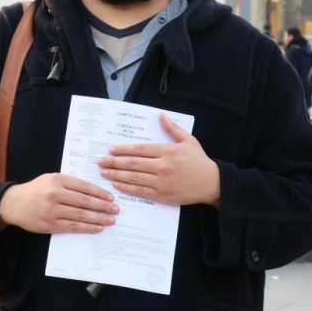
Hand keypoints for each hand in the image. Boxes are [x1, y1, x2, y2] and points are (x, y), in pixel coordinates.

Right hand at [0, 173, 116, 233]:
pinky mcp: (50, 224)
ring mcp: (53, 211)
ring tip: (111, 220)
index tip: (111, 197)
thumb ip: (70, 183)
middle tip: (116, 210)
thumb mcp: (51, 178)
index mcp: (57, 180)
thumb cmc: (36, 190)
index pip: (84, 186)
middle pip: (85, 201)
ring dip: (99, 218)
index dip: (100, 193)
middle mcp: (55, 194)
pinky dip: (87, 227)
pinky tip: (97, 228)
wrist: (14, 204)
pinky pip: (73, 227)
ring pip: (81, 215)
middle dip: (103, 206)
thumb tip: (94, 191)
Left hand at [98, 113, 220, 208]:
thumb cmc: (200, 161)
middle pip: (133, 163)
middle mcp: (162, 166)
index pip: (140, 149)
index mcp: (168, 151)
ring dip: (116, 174)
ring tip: (103, 172)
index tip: (111, 149)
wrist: (212, 184)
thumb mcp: (189, 141)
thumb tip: (161, 115)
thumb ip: (173, 128)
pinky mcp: (162, 194)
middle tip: (100, 161)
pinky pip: (141, 191)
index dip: (124, 149)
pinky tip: (117, 184)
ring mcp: (161, 181)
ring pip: (134, 177)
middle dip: (114, 162)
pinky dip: (127, 187)